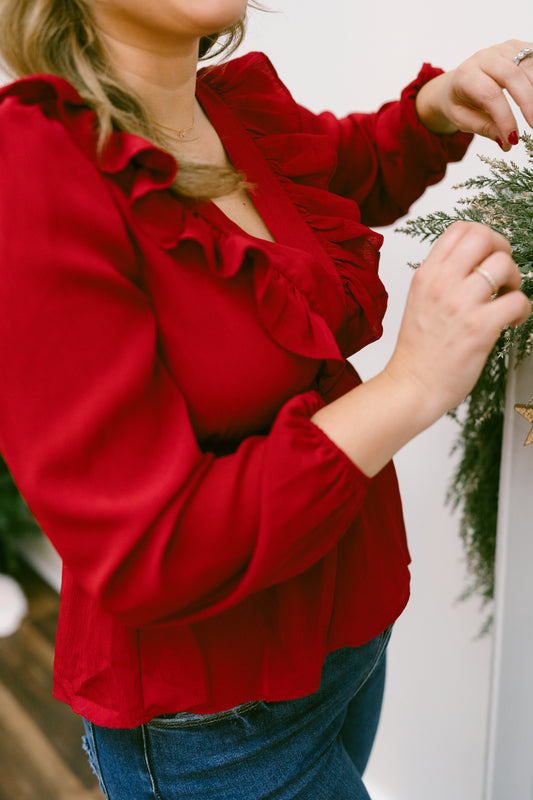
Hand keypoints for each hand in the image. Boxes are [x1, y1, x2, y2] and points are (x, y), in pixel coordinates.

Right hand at [385, 221, 531, 425]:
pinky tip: (510, 322)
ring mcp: (460, 305)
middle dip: (502, 251)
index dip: (484, 237)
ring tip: (506, 299)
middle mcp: (442, 284)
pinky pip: (518, 301)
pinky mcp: (479, 328)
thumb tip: (474, 263)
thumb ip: (442, 277)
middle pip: (483, 237)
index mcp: (426, 275)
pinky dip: (522, 309)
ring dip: (515, 280)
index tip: (487, 256)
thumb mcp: (419, 300)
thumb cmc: (418, 351)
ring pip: (504, 265)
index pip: (460, 229)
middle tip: (501, 274)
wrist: (412, 386)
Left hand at [415, 39, 532, 149]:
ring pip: (528, 65)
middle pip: (512, 75)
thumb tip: (506, 141)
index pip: (490, 95)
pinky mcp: (517, 47)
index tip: (513, 139)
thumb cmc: (459, 102)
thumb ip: (484, 128)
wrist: (457, 81)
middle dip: (528, 102)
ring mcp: (503, 49)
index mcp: (466, 75)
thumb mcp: (463, 119)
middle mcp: (485, 57)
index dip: (505, 118)